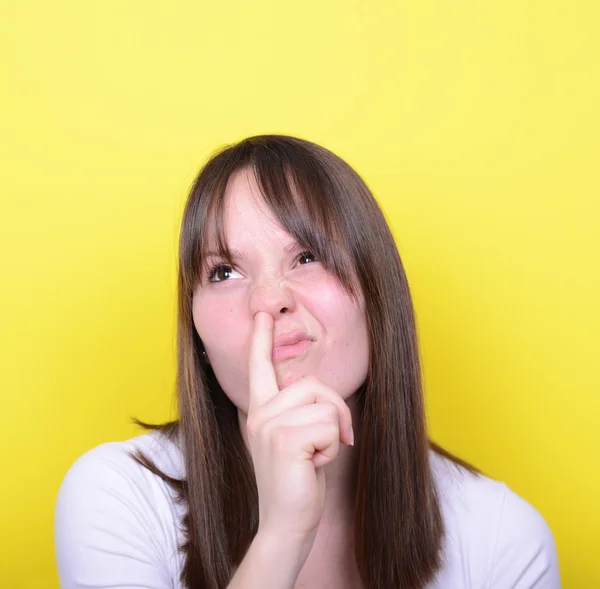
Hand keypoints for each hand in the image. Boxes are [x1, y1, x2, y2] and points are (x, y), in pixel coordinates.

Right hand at [246, 311, 353, 548]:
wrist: (287, 523)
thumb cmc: (298, 480)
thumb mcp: (295, 439)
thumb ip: (298, 411)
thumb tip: (320, 392)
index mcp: (260, 410)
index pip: (259, 367)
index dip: (261, 340)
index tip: (263, 315)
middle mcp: (259, 413)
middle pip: (313, 385)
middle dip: (336, 410)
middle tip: (336, 439)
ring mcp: (269, 425)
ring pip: (326, 404)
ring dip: (334, 432)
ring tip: (317, 456)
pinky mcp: (285, 439)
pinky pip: (330, 424)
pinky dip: (333, 446)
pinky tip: (315, 465)